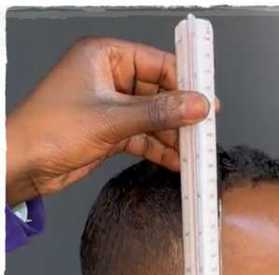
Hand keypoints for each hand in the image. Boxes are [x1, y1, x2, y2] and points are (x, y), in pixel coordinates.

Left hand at [7, 37, 212, 204]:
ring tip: (195, 150)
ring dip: (175, 134)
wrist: (20, 165)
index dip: (186, 81)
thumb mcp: (112, 120)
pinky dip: (161, 148)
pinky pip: (146, 134)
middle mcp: (108, 77)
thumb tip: (197, 105)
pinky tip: (178, 160)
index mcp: (103, 57)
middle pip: (160, 90)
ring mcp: (111, 104)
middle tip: (205, 128)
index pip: (158, 62)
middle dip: (182, 113)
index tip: (208, 99)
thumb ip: (160, 113)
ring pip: (156, 115)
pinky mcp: (111, 129)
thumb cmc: (47, 131)